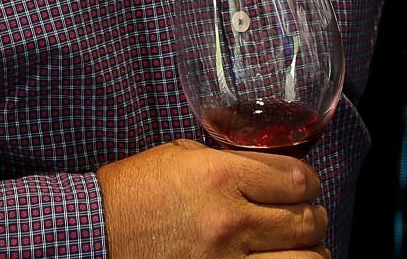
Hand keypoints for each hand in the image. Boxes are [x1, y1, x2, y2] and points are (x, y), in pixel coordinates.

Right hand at [98, 139, 329, 257]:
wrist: (93, 233)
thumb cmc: (133, 192)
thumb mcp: (181, 156)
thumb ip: (228, 161)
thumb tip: (266, 169)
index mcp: (220, 176)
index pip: (296, 178)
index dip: (309, 181)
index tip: (305, 185)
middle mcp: (229, 220)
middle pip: (306, 220)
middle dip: (314, 216)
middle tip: (307, 215)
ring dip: (309, 250)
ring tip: (302, 246)